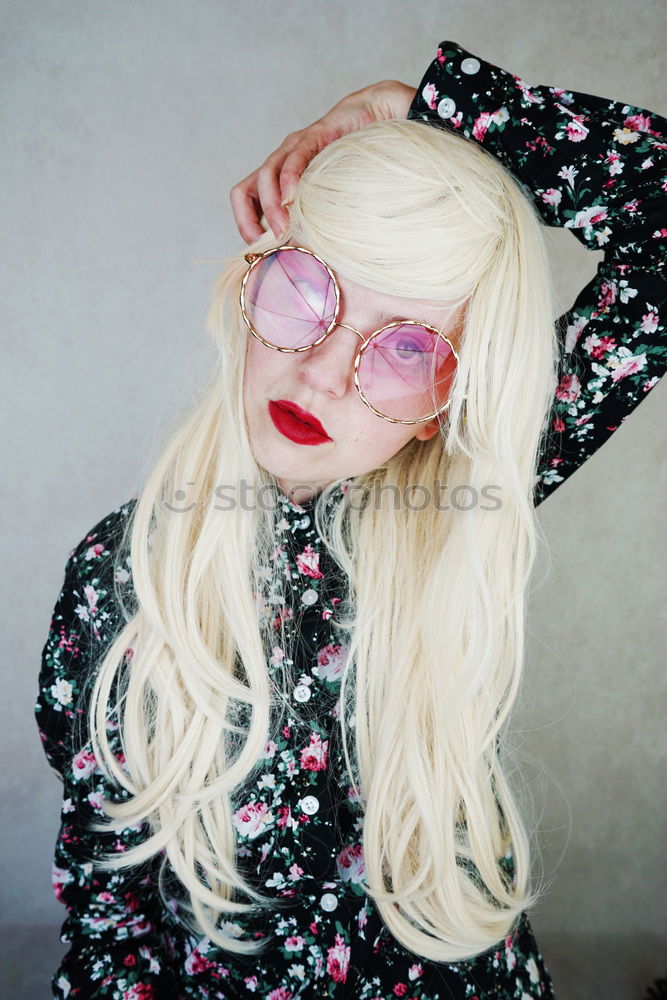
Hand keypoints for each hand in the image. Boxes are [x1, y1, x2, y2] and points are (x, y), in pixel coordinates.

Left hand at [230, 80, 415, 242]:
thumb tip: (310, 255)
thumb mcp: (331, 197)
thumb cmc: (358, 162)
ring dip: (270, 208)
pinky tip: (291, 201)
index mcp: (279, 177)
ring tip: (282, 231)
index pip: (246, 199)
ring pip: (265, 177)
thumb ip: (316, 217)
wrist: (380, 116)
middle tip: (264, 245)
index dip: (245, 225)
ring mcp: (294, 148)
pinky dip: (288, 182)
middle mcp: (280, 161)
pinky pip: (293, 160)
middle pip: (244, 190)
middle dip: (246, 220)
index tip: (257, 249)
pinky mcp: (313, 137)